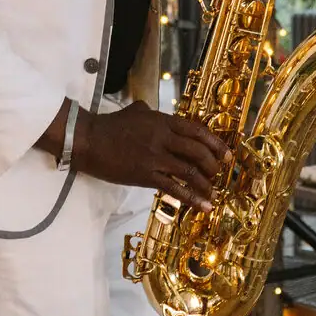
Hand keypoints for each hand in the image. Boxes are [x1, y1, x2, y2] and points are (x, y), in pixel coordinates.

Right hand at [73, 101, 231, 211]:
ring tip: (212, 192)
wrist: (89, 141)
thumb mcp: (134, 111)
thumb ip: (148, 111)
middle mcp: (162, 137)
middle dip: (213, 163)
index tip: (226, 153)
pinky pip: (174, 188)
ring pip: (190, 170)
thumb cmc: (110, 126)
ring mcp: (155, 157)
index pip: (195, 130)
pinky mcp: (146, 175)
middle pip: (197, 150)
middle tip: (219, 173)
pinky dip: (192, 198)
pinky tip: (203, 205)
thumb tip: (152, 110)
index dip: (214, 142)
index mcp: (161, 120)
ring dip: (206, 182)